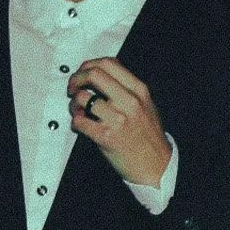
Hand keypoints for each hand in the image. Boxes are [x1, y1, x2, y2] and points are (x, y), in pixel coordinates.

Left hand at [69, 57, 170, 186]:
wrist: (156, 166)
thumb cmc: (149, 137)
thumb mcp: (146, 104)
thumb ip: (128, 87)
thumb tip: (103, 72)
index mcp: (139, 90)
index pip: (108, 63)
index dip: (89, 65)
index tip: (83, 72)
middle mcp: (129, 102)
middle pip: (93, 75)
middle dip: (76, 78)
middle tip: (73, 87)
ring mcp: (117, 119)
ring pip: (82, 97)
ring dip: (74, 102)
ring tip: (78, 109)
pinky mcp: (106, 136)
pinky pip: (79, 121)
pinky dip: (75, 121)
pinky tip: (81, 123)